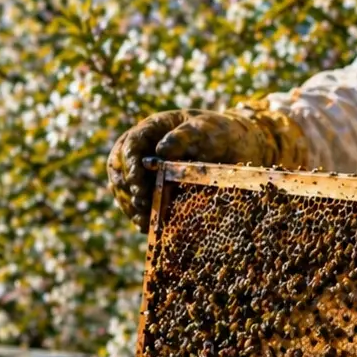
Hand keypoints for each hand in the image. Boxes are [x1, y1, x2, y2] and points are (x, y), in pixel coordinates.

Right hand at [105, 104, 308, 227]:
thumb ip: (184, 136)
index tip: (138, 181)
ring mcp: (146, 171)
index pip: (130, 144)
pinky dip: (140, 215)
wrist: (237, 148)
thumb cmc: (220, 133)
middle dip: (128, 188)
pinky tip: (147, 227)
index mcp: (152, 129)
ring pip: (125, 188)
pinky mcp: (154, 190)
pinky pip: (139, 203)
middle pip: (120, 168)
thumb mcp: (206, 130)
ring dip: (131, 206)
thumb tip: (160, 150)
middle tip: (141, 204)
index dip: (129, 164)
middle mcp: (143, 150)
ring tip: (143, 221)